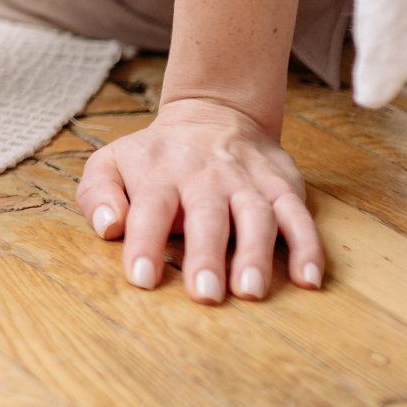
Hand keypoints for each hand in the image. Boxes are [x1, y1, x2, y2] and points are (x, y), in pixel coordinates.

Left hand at [76, 98, 324, 303]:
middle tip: (203, 293)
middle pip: (206, 215)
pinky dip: (308, 246)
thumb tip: (108, 227)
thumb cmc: (154, 156)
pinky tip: (309, 278)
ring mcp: (247, 180)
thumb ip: (98, 194)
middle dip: (205, 254)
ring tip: (250, 290)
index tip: (142, 279)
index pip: (150, 208)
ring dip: (256, 253)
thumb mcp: (111, 162)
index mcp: (159, 173)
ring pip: (256, 215)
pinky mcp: (282, 185)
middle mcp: (205, 176)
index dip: (145, 242)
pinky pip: (299, 215)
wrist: (213, 113)